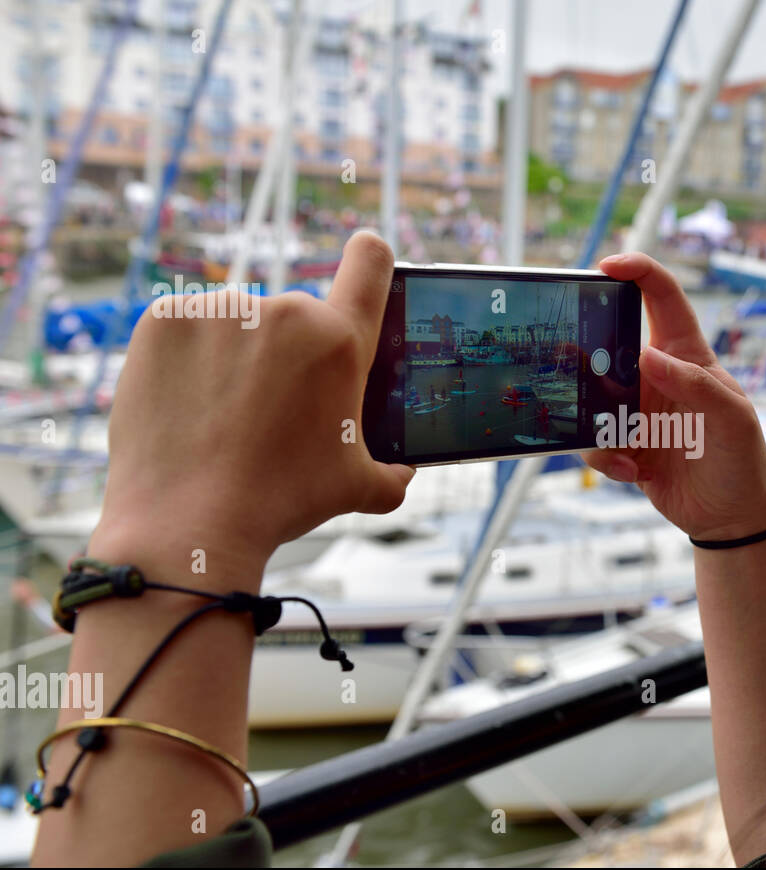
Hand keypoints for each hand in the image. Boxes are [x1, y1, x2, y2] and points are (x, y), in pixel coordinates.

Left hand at [90, 231, 413, 574]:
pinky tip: (187, 403)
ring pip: (238, 325)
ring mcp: (221, 311)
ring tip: (222, 416)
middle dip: (289, 355)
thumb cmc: (280, 502)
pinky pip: (187, 328)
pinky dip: (188, 359)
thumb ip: (390, 473)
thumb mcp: (355, 489)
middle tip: (271, 410)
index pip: (370, 263)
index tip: (366, 254)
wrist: (189, 523)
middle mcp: (285, 312)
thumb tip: (403, 473)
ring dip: (236, 355)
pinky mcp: (164, 319)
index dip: (371, 257)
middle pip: (295, 319)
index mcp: (340, 342)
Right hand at [582, 252, 765, 540]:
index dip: (636, 271)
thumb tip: (647, 355)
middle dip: (587, 351)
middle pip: (608, 342)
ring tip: (622, 447)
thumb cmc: (742, 461)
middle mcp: (656, 377)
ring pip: (591, 396)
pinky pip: (592, 440)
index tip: (606, 267)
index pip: (660, 297)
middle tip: (575, 365)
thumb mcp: (731, 419)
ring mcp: (636, 410)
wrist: (731, 518)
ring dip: (594, 420)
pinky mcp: (623, 444)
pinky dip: (605, 457)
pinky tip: (634, 472)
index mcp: (687, 356)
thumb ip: (695, 384)